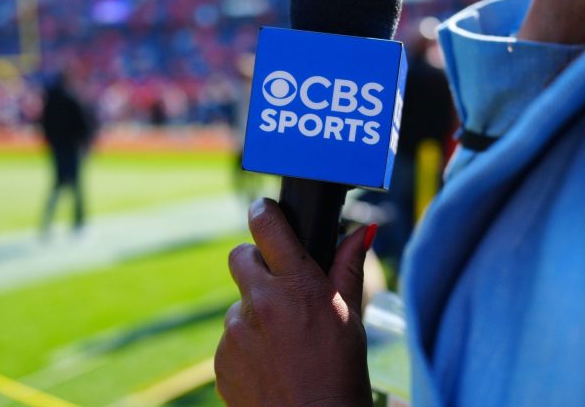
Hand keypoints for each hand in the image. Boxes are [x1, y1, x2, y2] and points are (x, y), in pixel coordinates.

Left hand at [215, 199, 373, 406]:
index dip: (264, 213)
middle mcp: (261, 303)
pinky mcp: (221, 360)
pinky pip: (232, 340)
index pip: (267, 226)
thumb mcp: (351, 317)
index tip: (264, 211)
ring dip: (257, 314)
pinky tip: (272, 365)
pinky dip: (248, 346)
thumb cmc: (341, 374)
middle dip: (256, 263)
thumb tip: (362, 232)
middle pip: (240, 257)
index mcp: (297, 285)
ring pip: (239, 305)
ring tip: (285, 344)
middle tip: (278, 285)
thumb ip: (347, 269)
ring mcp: (236, 332)